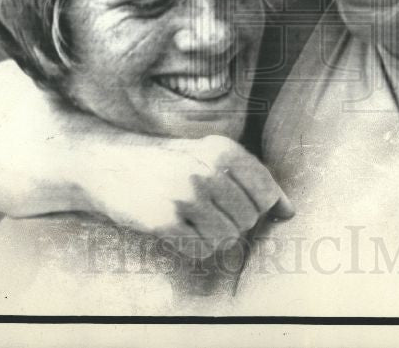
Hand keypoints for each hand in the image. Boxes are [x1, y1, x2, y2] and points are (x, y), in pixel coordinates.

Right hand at [78, 133, 293, 258]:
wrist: (109, 164)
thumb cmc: (169, 161)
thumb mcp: (210, 154)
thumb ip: (251, 178)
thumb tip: (289, 211)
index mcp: (223, 150)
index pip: (266, 192)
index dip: (261, 207)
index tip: (242, 205)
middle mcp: (207, 170)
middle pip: (248, 219)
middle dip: (234, 222)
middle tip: (208, 210)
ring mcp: (185, 196)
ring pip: (228, 238)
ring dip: (214, 236)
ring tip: (193, 219)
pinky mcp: (164, 221)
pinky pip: (201, 249)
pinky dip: (195, 246)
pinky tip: (179, 229)